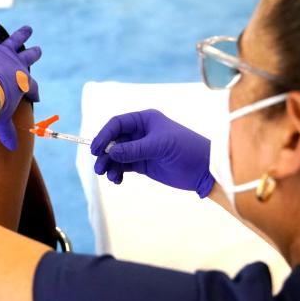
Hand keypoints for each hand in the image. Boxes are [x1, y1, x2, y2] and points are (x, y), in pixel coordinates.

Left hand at [0, 20, 41, 150]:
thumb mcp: (1, 120)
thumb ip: (7, 132)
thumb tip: (13, 148)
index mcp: (23, 83)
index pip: (32, 87)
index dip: (34, 92)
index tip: (36, 96)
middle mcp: (16, 65)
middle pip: (28, 58)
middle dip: (33, 55)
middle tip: (37, 50)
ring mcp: (2, 52)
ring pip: (15, 40)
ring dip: (21, 35)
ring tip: (27, 29)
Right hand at [90, 109, 214, 196]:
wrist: (204, 169)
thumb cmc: (186, 149)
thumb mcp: (159, 146)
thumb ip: (134, 149)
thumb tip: (110, 152)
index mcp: (145, 120)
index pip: (117, 124)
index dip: (104, 135)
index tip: (95, 149)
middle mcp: (140, 132)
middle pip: (114, 140)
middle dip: (104, 153)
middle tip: (99, 168)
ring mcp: (141, 149)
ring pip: (116, 155)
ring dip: (109, 165)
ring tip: (110, 177)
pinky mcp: (143, 164)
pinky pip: (123, 166)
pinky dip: (117, 173)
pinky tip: (117, 180)